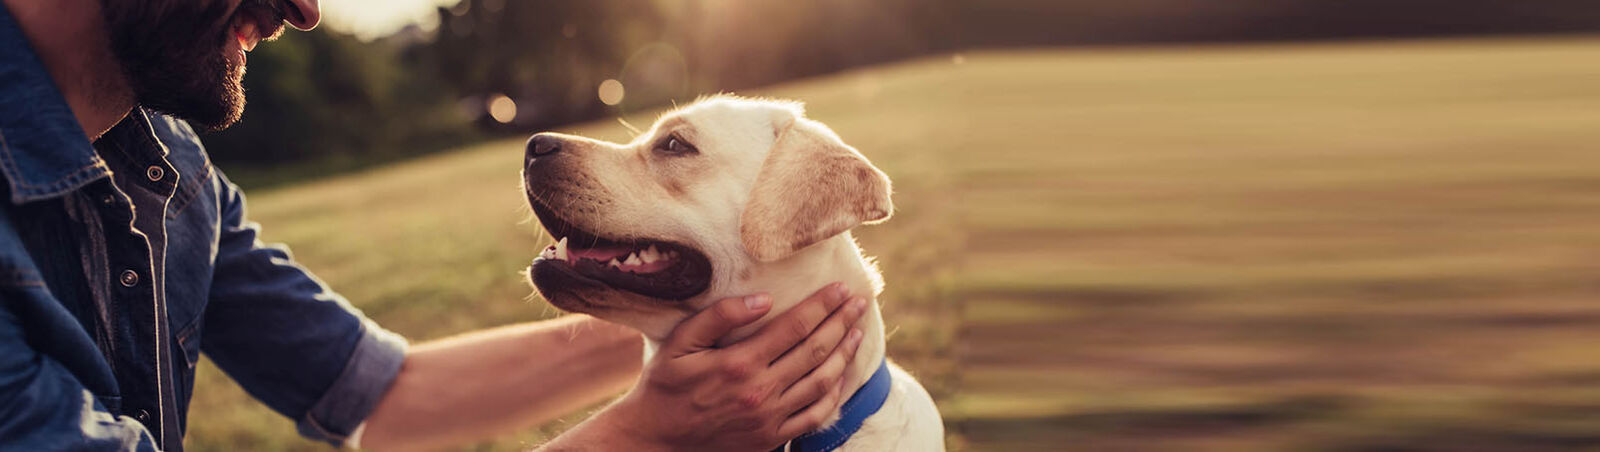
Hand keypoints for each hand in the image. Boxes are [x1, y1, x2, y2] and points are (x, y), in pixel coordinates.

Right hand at [605, 283, 868, 450]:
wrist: (657, 439)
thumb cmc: (666, 385)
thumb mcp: (680, 343)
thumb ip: (719, 316)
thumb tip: (763, 298)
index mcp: (739, 363)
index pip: (795, 327)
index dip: (822, 305)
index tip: (842, 288)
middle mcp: (760, 391)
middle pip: (815, 350)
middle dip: (842, 323)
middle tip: (859, 303)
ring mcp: (769, 418)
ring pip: (822, 382)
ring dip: (844, 354)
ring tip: (857, 332)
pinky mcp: (771, 438)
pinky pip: (815, 416)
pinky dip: (834, 394)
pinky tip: (842, 375)